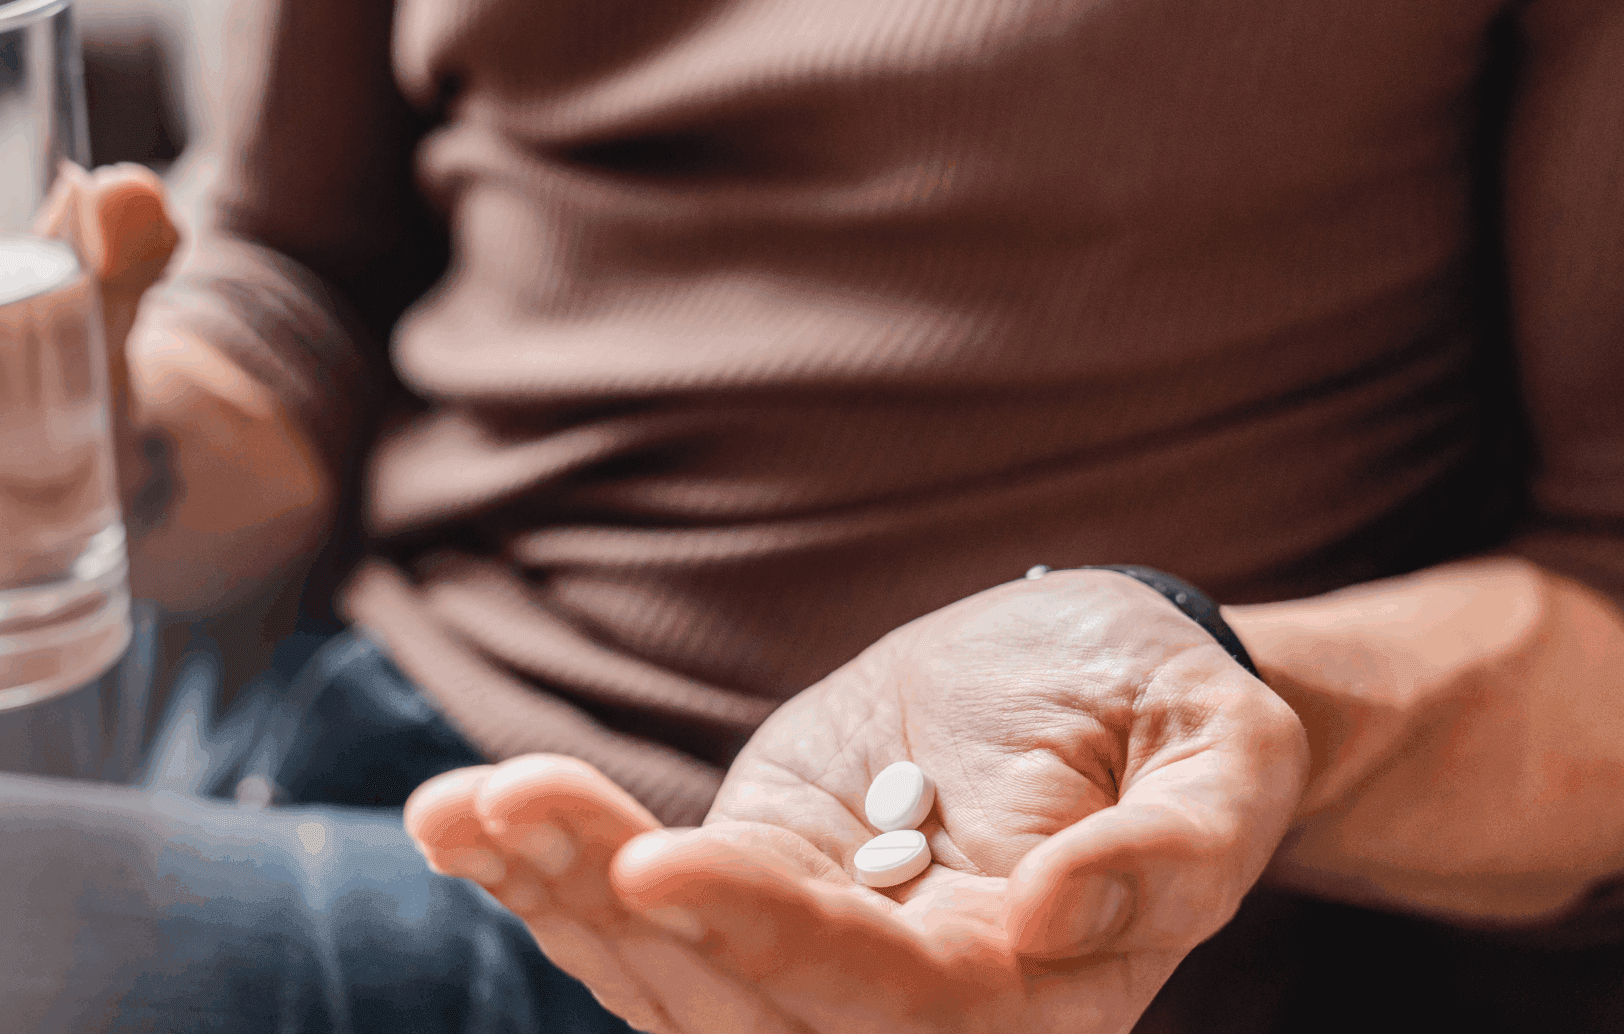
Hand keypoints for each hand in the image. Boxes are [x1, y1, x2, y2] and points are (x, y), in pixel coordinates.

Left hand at [406, 569, 1307, 1032]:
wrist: (1095, 684)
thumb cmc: (1173, 713)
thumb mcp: (1225, 755)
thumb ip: (1177, 844)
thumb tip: (1060, 908)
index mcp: (1030, 1006)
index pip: (887, 1001)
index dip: (770, 939)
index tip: (658, 860)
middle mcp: (907, 1017)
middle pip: (739, 1006)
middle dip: (615, 911)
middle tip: (508, 799)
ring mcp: (808, 962)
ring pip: (662, 978)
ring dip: (552, 895)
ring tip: (461, 808)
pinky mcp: (746, 899)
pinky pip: (637, 918)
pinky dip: (544, 874)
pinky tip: (458, 819)